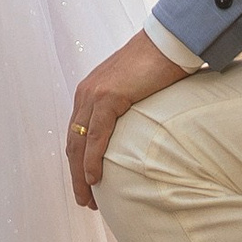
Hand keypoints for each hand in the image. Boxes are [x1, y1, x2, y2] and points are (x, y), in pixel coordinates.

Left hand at [65, 30, 190, 208]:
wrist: (168, 41)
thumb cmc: (160, 64)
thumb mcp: (138, 90)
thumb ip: (130, 109)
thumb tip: (140, 132)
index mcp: (90, 92)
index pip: (78, 133)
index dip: (79, 160)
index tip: (86, 183)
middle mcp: (86, 93)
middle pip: (74, 142)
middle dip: (76, 174)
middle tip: (84, 200)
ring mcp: (95, 94)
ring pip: (80, 143)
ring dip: (81, 174)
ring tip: (87, 199)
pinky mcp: (108, 97)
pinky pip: (96, 136)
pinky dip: (92, 159)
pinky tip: (94, 179)